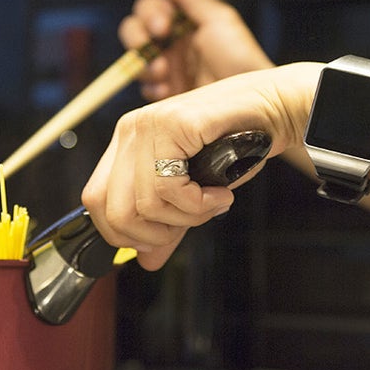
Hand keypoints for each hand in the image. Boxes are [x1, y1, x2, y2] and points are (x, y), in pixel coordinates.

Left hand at [81, 63, 321, 270]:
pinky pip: (170, 187)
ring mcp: (150, 123)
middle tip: (189, 224)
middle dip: (152, 234)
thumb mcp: (194, 192)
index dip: (121, 233)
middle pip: (112, 208)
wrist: (274, 109)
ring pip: (144, 203)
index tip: (159, 239)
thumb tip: (145, 261)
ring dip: (185, 217)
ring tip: (212, 204)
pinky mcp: (175, 123)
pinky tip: (219, 194)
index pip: (95, 200)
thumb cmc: (237, 145)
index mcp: (127, 142)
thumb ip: (167, 222)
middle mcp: (131, 130)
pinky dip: (198, 204)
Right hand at [119, 0, 271, 101]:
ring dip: (144, 65)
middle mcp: (170, 44)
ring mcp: (166, 70)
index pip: (148, 8)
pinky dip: (151, 88)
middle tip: (158, 48)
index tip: (163, 27)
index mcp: (181, 22)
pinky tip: (169, 91)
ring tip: (165, 74)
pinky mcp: (165, 95)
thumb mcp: (217, 19)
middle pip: (132, 31)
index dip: (148, 14)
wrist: (248, 101)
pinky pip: (143, 88)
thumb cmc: (239, 56)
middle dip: (137, 38)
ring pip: (133, 61)